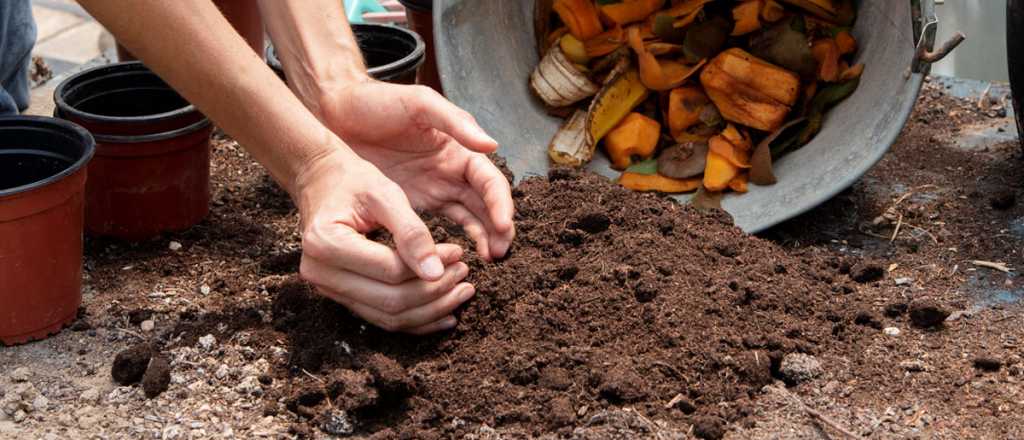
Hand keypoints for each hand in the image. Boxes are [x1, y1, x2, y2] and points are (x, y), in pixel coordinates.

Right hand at [294, 148, 475, 333]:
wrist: (321, 182)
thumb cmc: (353, 182)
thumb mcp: (384, 194)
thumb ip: (411, 232)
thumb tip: (436, 273)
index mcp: (326, 243)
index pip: (390, 270)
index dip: (431, 266)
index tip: (459, 253)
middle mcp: (320, 273)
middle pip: (390, 301)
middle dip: (435, 292)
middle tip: (465, 274)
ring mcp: (328, 289)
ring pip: (388, 317)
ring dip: (430, 310)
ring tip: (461, 292)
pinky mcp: (341, 296)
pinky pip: (382, 318)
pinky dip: (416, 320)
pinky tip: (445, 314)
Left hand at [317, 81, 515, 260]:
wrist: (335, 112)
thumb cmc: (378, 102)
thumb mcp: (419, 103)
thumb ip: (456, 122)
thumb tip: (492, 144)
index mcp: (459, 149)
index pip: (489, 181)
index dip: (500, 203)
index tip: (504, 225)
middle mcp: (451, 172)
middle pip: (485, 205)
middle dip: (498, 228)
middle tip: (500, 252)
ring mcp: (433, 190)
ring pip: (468, 219)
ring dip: (482, 238)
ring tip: (489, 260)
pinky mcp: (411, 204)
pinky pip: (438, 228)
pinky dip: (450, 243)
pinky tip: (455, 259)